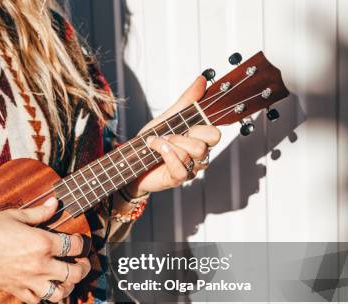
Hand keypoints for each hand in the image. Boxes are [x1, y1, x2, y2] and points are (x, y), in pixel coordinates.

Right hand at [0, 198, 89, 303]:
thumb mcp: (14, 215)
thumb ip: (38, 213)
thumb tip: (55, 203)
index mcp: (41, 242)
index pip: (74, 246)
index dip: (81, 242)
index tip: (78, 240)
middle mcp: (39, 265)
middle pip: (74, 273)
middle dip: (83, 268)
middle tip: (83, 263)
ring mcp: (28, 281)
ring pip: (60, 293)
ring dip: (67, 286)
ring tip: (66, 278)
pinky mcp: (16, 291)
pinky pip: (36, 300)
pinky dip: (42, 295)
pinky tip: (42, 285)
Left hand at [128, 76, 221, 196]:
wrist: (131, 161)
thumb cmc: (152, 141)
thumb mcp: (167, 117)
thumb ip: (186, 101)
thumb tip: (202, 79)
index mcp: (199, 139)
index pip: (215, 132)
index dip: (202, 126)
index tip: (185, 124)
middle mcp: (199, 155)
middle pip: (209, 141)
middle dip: (185, 134)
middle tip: (167, 135)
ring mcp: (190, 168)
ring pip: (196, 152)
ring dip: (171, 143)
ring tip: (156, 142)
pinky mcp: (178, 179)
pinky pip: (182, 168)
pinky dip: (166, 155)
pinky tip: (155, 151)